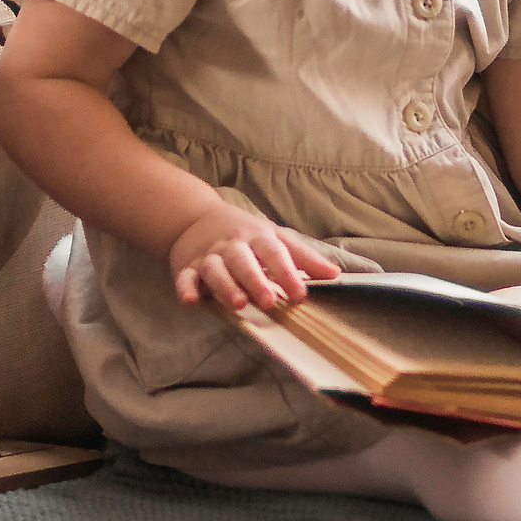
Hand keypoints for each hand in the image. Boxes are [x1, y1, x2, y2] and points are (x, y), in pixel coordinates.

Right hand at [167, 204, 342, 311]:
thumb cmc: (246, 233)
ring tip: (238, 304)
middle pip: (244, 261)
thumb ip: (304, 257)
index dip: (288, 273)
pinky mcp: (186, 267)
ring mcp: (208, 256)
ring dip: (226, 286)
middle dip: (256, 281)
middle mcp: (233, 245)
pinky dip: (186, 288)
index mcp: (257, 237)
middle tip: (270, 302)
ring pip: (216, 270)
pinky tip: (190, 301)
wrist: (195, 216)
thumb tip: (335, 274)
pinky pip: (185, 277)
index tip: (300, 295)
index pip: (274, 253)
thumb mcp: (276, 237)